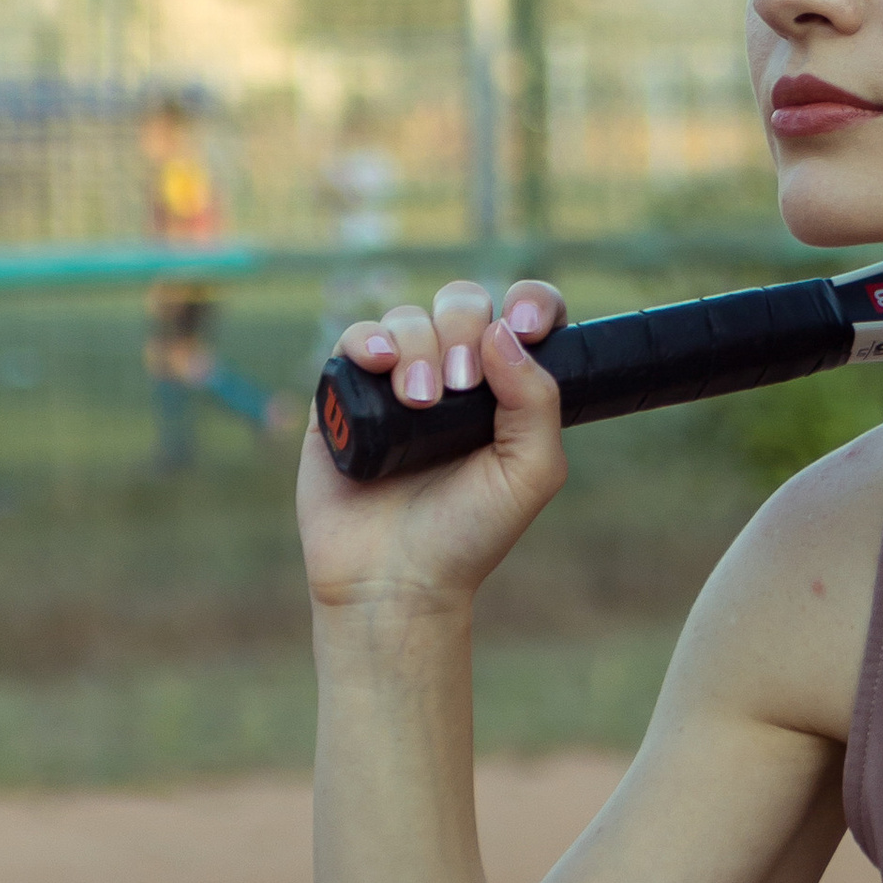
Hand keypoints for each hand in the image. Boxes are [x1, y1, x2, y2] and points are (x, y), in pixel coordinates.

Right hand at [295, 275, 570, 615]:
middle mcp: (453, 375)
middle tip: (460, 387)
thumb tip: (503, 331)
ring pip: (409, 318)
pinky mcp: (345, 395)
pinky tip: (376, 363)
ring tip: (419, 401)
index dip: (532, 303)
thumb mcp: (530, 472)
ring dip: (417, 348)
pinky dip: (367, 339)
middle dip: (463, 331)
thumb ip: (536, 401)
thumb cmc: (469, 532)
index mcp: (505, 388)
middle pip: (462, 305)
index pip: (523, 316)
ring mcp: (397, 381)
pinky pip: (354, 339)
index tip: (529, 325)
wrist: (395, 580)